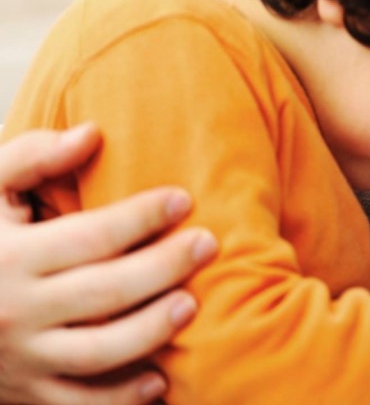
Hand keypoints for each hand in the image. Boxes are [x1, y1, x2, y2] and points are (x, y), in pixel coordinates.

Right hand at [0, 124, 217, 404]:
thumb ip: (31, 158)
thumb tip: (92, 134)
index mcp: (10, 256)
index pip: (90, 236)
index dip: (142, 216)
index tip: (184, 198)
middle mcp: (15, 310)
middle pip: (105, 292)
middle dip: (163, 267)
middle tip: (208, 244)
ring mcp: (22, 357)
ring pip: (98, 353)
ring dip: (151, 331)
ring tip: (192, 304)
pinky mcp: (27, 392)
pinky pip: (79, 404)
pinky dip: (121, 399)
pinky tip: (161, 381)